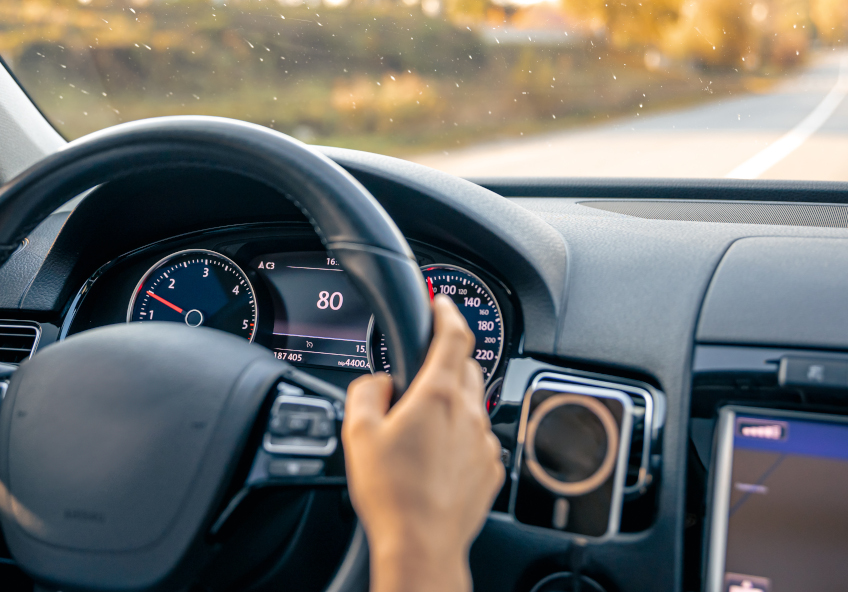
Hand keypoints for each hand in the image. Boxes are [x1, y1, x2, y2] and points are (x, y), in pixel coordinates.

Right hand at [343, 295, 504, 591]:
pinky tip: (436, 457)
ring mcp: (484, 443)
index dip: (448, 311)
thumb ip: (365, 391)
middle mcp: (468, 413)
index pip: (454, 335)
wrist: (421, 544)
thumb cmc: (392, 494)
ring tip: (422, 425)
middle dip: (448, 358)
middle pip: (466, 367)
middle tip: (422, 369)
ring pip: (473, 404)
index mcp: (437, 395)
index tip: (443, 302)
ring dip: (453, 401)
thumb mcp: (357, 433)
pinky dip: (460, 436)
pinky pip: (478, 439)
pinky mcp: (491, 469)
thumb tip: (378, 381)